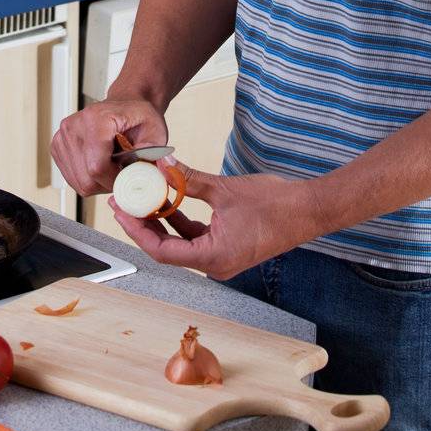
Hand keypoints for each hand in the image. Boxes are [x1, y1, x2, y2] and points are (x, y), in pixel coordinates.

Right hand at [50, 96, 168, 196]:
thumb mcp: (155, 128)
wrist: (126, 103)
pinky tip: (101, 164)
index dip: (115, 180)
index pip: (97, 167)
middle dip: (107, 183)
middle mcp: (74, 126)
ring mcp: (62, 136)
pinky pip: (72, 178)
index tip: (127, 176)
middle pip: (86, 179)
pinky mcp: (57, 146)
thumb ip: (151, 149)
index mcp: (96, 119)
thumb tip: (140, 167)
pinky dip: (88, 178)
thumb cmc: (138, 116)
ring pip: (78, 182)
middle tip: (122, 170)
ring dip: (98, 182)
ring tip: (112, 165)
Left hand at [108, 163, 321, 281]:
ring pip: (180, 244)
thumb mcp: (224, 189)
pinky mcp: (227, 248)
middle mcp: (214, 265)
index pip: (162, 251)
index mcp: (212, 258)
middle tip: (125, 203)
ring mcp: (221, 258)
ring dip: (161, 222)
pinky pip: (195, 238)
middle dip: (144, 225)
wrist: (307, 210)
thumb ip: (190, 179)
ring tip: (142, 198)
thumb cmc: (274, 205)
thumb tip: (163, 165)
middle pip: (167, 249)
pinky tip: (169, 200)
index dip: (138, 231)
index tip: (123, 212)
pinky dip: (180, 221)